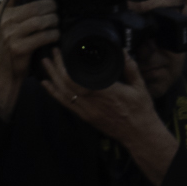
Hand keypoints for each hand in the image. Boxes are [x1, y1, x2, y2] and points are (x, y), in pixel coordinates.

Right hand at [0, 0, 59, 118]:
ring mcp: (11, 34)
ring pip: (40, 21)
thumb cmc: (13, 46)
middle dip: (51, 7)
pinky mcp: (18, 48)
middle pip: (34, 5)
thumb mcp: (11, 26)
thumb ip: (22, 12)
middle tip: (56, 11)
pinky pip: (43, 36)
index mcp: (3, 11)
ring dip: (53, 21)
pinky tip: (54, 36)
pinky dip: (53, 35)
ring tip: (56, 24)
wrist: (4, 72)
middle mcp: (5, 21)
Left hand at [38, 52, 178, 184]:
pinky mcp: (86, 117)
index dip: (66, 64)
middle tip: (52, 53)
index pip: (78, 76)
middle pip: (66, 83)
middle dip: (56, 67)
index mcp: (105, 91)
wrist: (139, 135)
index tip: (63, 50)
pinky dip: (55, 93)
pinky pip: (66, 104)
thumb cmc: (141, 111)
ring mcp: (87, 111)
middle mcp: (92, 102)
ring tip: (45, 64)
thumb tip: (122, 50)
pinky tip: (47, 85)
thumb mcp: (139, 86)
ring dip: (52, 78)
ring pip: (63, 93)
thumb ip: (130, 67)